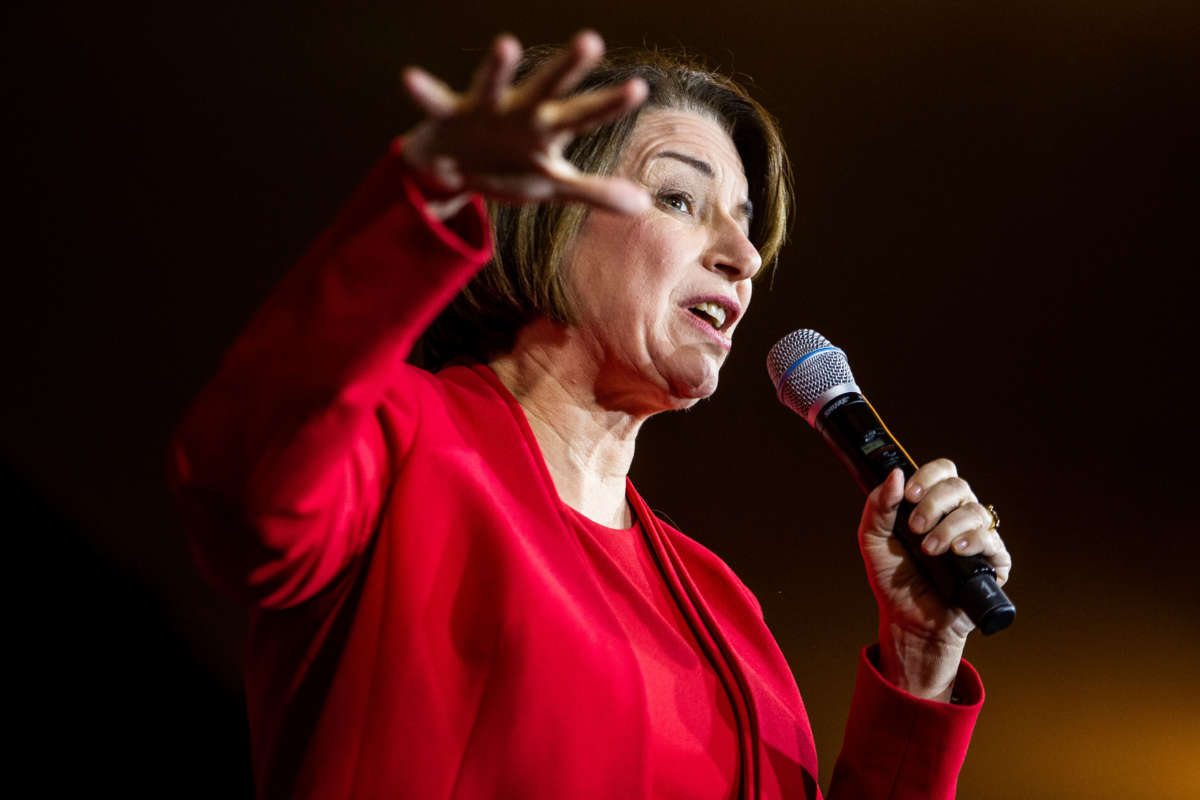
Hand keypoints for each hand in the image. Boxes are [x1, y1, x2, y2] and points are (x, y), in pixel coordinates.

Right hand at [400, 30, 650, 214]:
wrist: (454, 170)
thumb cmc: (510, 168)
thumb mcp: (553, 184)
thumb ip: (596, 192)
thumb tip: (644, 206)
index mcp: (549, 128)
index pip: (587, 115)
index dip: (610, 104)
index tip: (639, 87)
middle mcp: (521, 111)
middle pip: (549, 88)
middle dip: (569, 67)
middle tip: (592, 41)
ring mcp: (485, 110)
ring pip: (493, 85)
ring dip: (498, 67)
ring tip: (507, 43)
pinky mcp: (449, 116)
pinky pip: (435, 102)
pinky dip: (423, 92)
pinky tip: (409, 77)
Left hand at [857, 459, 1012, 698]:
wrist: (906, 619)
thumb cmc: (892, 578)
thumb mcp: (872, 539)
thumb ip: (878, 505)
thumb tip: (896, 475)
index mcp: (932, 505)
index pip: (942, 473)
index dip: (928, 476)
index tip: (909, 495)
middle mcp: (957, 516)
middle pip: (959, 487)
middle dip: (934, 503)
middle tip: (915, 528)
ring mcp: (976, 538)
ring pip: (976, 512)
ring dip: (949, 526)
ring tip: (930, 549)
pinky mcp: (992, 563)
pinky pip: (994, 542)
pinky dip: (974, 541)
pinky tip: (957, 551)